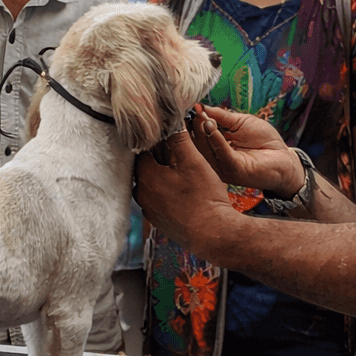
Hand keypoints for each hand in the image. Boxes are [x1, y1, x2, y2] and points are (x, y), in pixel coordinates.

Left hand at [134, 129, 241, 256]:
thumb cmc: (204, 198)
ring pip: (152, 185)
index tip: (166, 135)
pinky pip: (158, 200)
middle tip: (174, 151)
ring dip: (162, 176)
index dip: (155, 141)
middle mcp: (142, 195)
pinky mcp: (159, 221)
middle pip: (145, 168)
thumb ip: (179, 139)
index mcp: (146, 177)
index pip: (143, 150)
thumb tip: (171, 121)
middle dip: (158, 158)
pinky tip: (182, 190)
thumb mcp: (193, 162)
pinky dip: (166, 192)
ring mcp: (149, 210)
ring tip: (179, 170)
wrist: (213, 234)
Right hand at [187, 104, 303, 196]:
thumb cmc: (265, 141)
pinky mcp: (233, 171)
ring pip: (206, 149)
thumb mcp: (241, 122)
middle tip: (196, 112)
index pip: (199, 134)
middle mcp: (216, 158)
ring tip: (203, 118)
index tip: (192, 107)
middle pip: (199, 142)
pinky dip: (215, 140)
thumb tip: (201, 107)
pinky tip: (212, 127)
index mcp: (216, 146)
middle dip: (197, 125)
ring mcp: (223, 166)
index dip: (196, 120)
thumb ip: (222, 117)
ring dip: (204, 131)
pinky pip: (221, 154)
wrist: (284, 158)